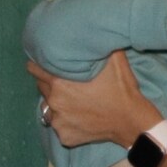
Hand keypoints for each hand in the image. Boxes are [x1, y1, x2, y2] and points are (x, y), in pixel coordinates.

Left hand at [38, 49, 159, 151]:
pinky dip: (66, 122)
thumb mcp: (113, 60)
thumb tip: (90, 29)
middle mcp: (54, 102)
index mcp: (59, 82)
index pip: (34, 70)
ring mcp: (58, 122)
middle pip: (42, 88)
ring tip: (73, 101)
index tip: (44, 63)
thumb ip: (96, 45)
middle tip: (65, 82)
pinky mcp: (65, 136)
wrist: (132, 121)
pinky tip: (79, 117)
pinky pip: (59, 126)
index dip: (39, 65)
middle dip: (50, 84)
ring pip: (49, 108)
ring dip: (57, 103)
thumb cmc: (121, 89)